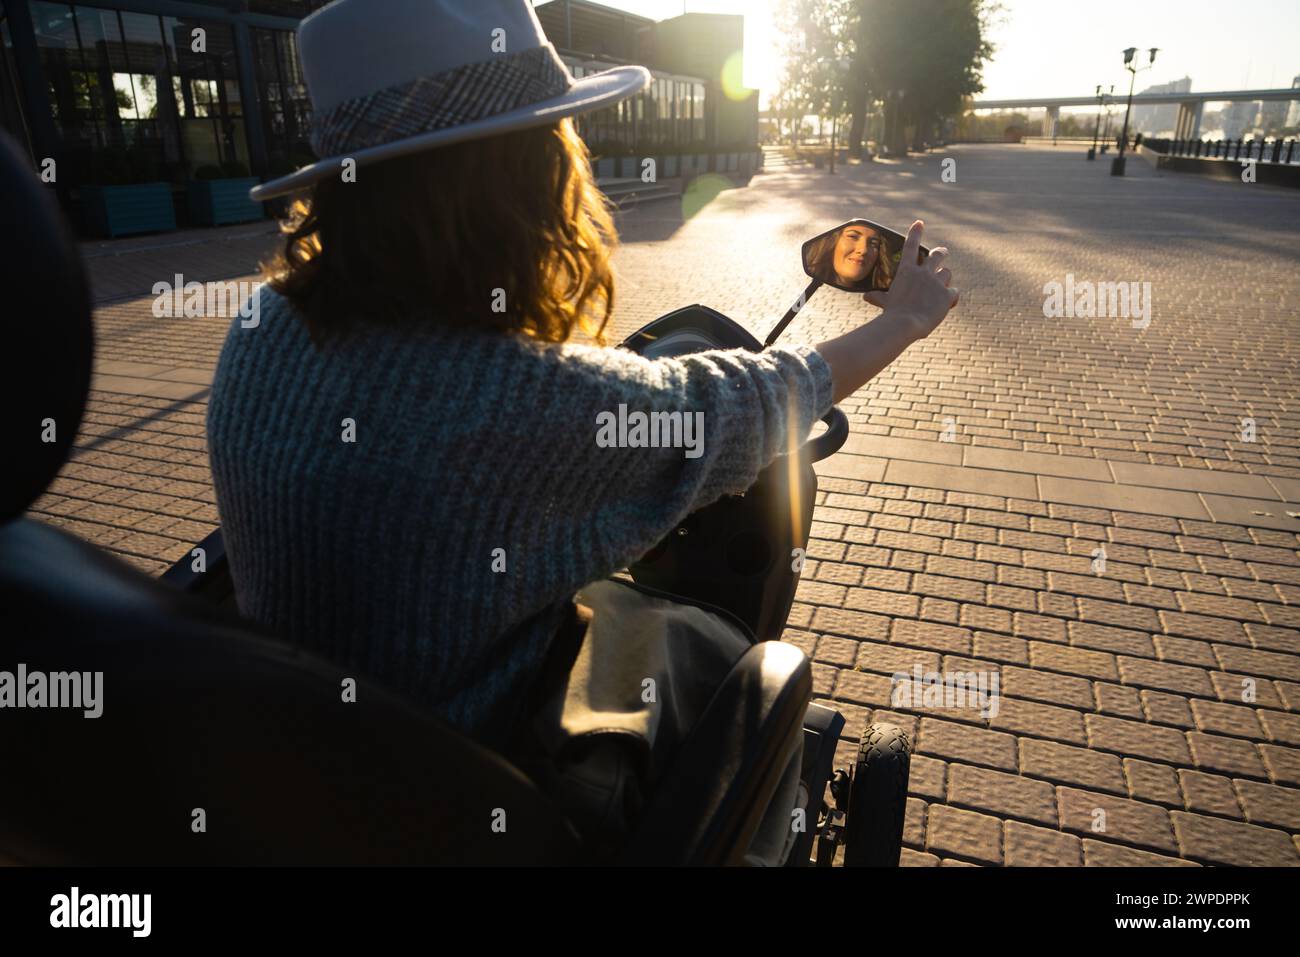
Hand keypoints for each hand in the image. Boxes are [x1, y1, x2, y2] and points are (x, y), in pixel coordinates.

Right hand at [862, 220, 957, 341]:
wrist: (905, 324)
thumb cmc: (892, 313)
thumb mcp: (885, 302)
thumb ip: (878, 297)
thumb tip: (867, 297)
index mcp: (906, 271)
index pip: (910, 246)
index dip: (915, 233)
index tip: (919, 223)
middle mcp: (923, 273)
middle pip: (937, 255)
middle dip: (941, 253)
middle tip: (943, 253)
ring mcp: (936, 282)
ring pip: (947, 273)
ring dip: (945, 279)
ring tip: (940, 289)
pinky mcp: (947, 294)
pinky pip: (954, 292)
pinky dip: (951, 298)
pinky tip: (947, 305)